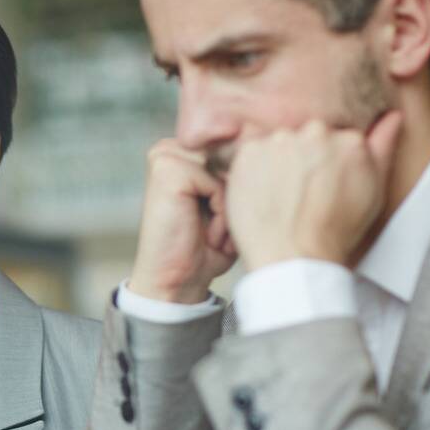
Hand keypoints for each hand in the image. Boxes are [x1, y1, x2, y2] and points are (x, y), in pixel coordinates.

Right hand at [129, 139, 237, 303]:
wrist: (176, 281)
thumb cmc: (206, 247)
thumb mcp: (229, 202)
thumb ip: (240, 171)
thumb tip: (264, 148)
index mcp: (184, 150)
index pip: (237, 149)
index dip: (246, 187)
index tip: (225, 222)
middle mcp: (171, 148)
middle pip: (235, 158)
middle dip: (239, 197)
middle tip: (218, 232)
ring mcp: (164, 156)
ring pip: (228, 169)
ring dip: (232, 206)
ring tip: (214, 234)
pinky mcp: (166, 171)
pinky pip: (216, 183)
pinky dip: (221, 212)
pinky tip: (207, 234)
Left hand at [224, 112, 403, 271]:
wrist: (294, 256)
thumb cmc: (333, 231)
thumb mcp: (373, 192)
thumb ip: (382, 148)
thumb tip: (393, 118)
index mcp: (350, 140)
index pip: (333, 138)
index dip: (325, 163)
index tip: (319, 184)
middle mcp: (316, 133)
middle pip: (306, 136)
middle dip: (302, 158)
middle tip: (299, 192)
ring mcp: (281, 141)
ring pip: (278, 142)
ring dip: (277, 161)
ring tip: (279, 195)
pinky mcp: (250, 151)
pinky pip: (250, 150)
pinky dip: (253, 168)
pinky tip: (261, 192)